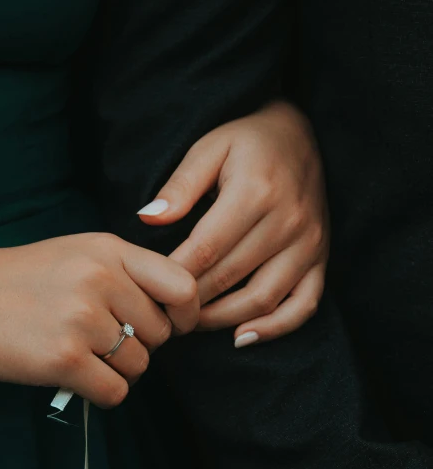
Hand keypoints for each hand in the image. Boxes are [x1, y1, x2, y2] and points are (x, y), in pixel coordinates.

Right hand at [0, 234, 197, 407]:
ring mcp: (83, 318)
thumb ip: (127, 271)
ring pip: (140, 365)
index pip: (182, 285)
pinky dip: (101, 393)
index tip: (174, 326)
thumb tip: (175, 310)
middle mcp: (102, 279)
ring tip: (84, 356)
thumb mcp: (78, 252)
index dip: (186, 314)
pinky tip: (77, 378)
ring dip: (119, 370)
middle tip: (106, 342)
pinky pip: (115, 391)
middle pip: (161, 333)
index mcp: (110, 249)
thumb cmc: (20, 278)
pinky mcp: (64, 358)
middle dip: (141, 344)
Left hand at [137, 100, 328, 346]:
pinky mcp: (321, 257)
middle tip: (163, 312)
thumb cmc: (245, 140)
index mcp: (255, 192)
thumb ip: (179, 186)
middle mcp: (287, 220)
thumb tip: (147, 220)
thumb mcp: (208, 148)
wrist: (298, 133)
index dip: (174, 276)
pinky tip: (242, 335)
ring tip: (192, 323)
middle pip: (229, 277)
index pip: (205, 249)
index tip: (149, 289)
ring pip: (263, 298)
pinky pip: (304, 304)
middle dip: (191, 300)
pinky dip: (275, 327)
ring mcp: (309, 243)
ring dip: (223, 319)